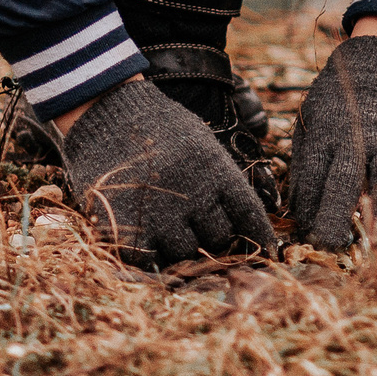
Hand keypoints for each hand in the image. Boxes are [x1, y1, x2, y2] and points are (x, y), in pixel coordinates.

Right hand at [57, 78, 278, 268]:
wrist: (108, 112)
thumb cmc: (157, 126)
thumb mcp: (201, 143)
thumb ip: (219, 178)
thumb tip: (238, 214)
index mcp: (217, 171)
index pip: (249, 214)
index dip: (260, 236)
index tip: (268, 252)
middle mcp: (196, 196)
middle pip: (218, 239)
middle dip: (211, 237)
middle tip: (195, 225)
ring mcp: (163, 215)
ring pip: (186, 253)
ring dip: (181, 247)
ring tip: (166, 226)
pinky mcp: (130, 229)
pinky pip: (151, 262)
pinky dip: (153, 259)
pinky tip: (149, 244)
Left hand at [287, 33, 376, 247]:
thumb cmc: (344, 97)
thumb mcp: (313, 116)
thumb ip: (305, 159)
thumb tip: (295, 208)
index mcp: (325, 132)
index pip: (310, 181)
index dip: (306, 212)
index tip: (305, 231)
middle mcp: (358, 139)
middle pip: (344, 187)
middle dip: (334, 223)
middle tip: (329, 246)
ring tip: (372, 241)